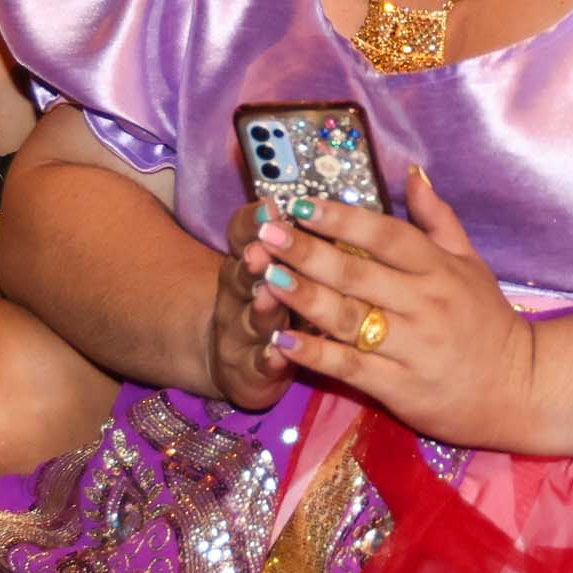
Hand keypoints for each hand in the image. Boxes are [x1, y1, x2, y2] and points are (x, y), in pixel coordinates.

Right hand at [206, 198, 295, 410]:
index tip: (270, 207)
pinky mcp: (250, 372)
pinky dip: (268, 360)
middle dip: (254, 262)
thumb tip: (338, 201)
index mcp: (251, 259)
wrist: (234, 358)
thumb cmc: (279, 300)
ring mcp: (242, 333)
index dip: (253, 221)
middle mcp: (240, 293)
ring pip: (254, 319)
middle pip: (245, 274)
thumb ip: (301, 236)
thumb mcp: (283, 264)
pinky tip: (278, 355)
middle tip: (261, 250)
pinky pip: (259, 365)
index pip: (244, 233)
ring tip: (268, 295)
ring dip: (262, 307)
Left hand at [248, 171, 541, 446]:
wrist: (521, 389)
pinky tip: (282, 340)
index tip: (302, 203)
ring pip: (350, 317)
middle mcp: (425, 303)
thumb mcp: (470, 264)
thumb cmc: (488, 322)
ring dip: (304, 296)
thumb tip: (413, 173)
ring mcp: (412, 346)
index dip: (342, 218)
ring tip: (267, 277)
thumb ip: (438, 219)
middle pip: (358, 272)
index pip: (385, 235)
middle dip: (308, 251)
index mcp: (439, 269)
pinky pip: (351, 366)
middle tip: (268, 231)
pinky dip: (316, 354)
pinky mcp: (401, 386)